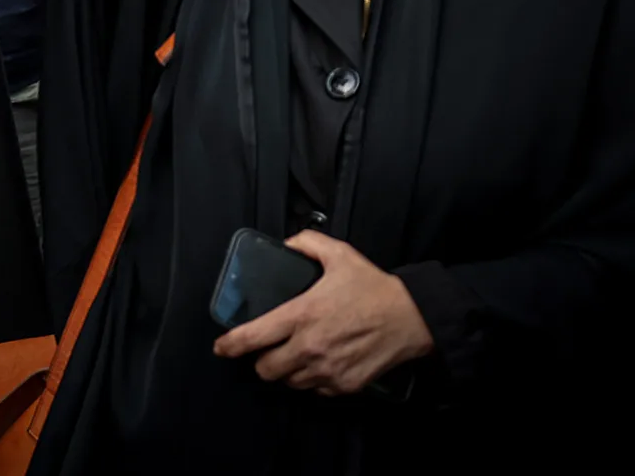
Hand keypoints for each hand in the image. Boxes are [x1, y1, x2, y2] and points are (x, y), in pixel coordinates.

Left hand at [213, 231, 432, 394]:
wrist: (413, 318)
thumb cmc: (374, 287)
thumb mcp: (339, 254)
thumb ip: (307, 243)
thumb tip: (287, 244)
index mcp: (301, 315)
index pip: (253, 337)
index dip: (230, 345)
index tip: (221, 348)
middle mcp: (309, 347)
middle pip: (266, 369)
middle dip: (262, 360)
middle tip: (269, 349)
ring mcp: (327, 370)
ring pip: (289, 382)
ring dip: (287, 371)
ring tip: (296, 355)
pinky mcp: (344, 385)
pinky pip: (315, 390)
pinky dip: (313, 380)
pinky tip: (320, 363)